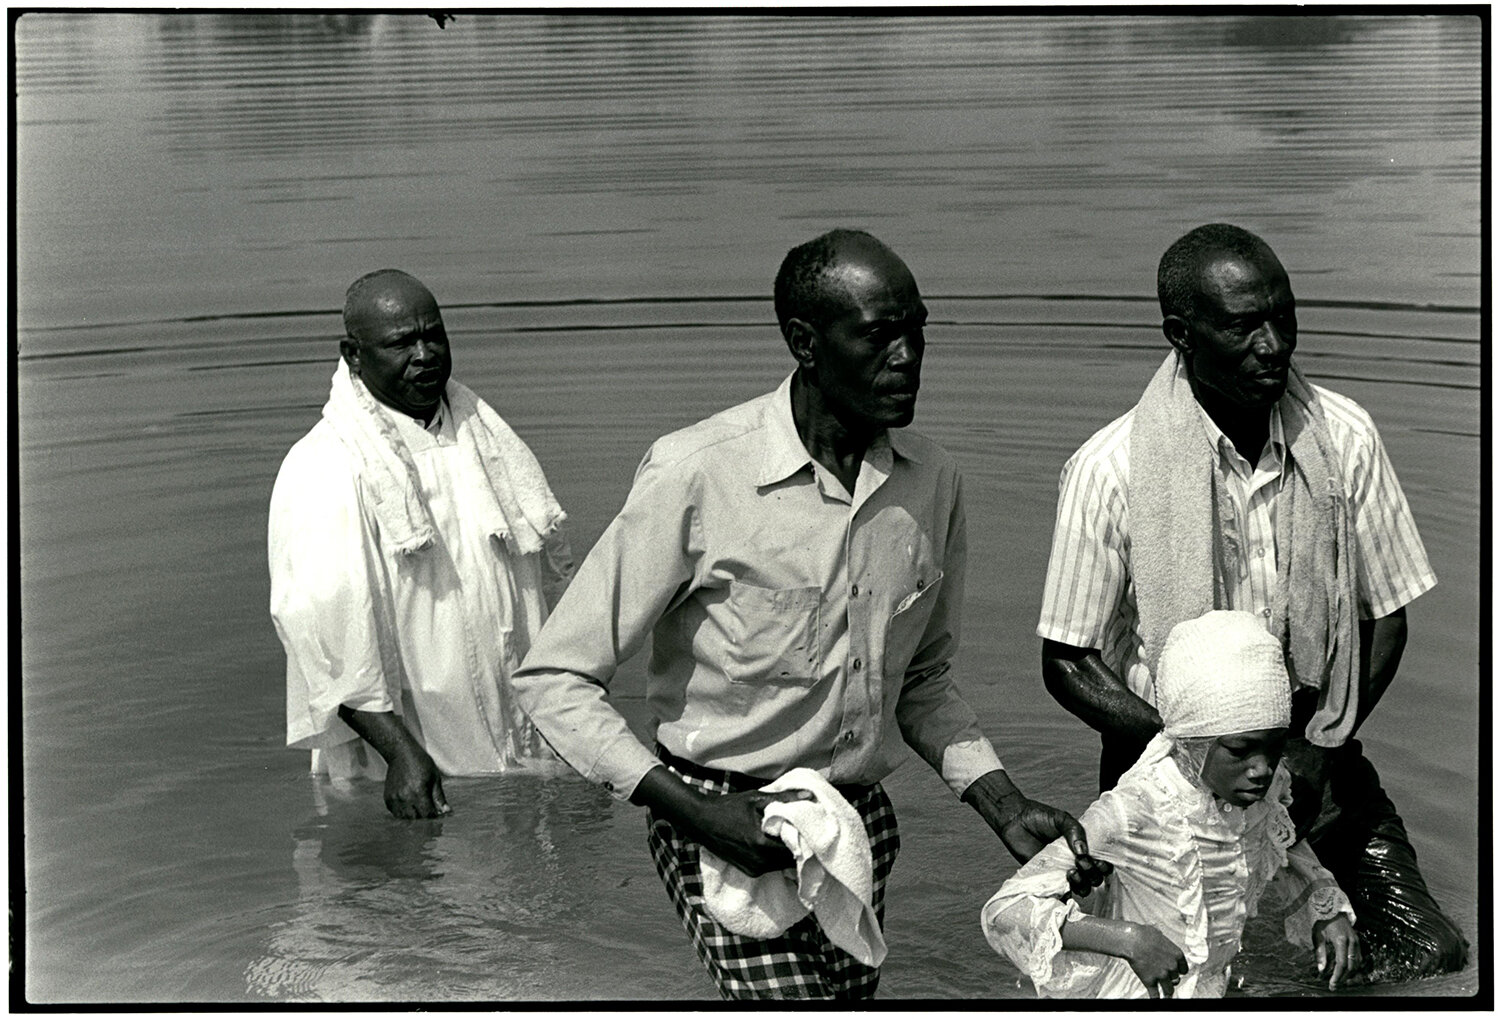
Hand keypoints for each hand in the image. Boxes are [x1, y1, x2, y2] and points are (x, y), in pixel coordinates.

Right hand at [383, 746, 449, 819]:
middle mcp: (405, 796)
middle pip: (415, 818)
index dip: (434, 815)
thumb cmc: (421, 763)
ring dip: (412, 815)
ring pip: (404, 817)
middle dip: (423, 816)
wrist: (401, 753)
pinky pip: (395, 812)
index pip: (427, 814)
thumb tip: (446, 811)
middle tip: (427, 809)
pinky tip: (408, 804)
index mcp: (418, 791)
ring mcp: (395, 798)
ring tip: (417, 806)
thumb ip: (439, 797)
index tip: (437, 812)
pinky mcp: (388, 797)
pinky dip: (402, 812)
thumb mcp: (435, 777)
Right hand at [675, 788, 814, 876]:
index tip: (812, 828)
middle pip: (790, 860)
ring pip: (781, 865)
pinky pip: (771, 866)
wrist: (700, 821)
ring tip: (792, 835)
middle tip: (805, 831)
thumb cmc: (728, 807)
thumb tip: (809, 795)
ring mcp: (753, 869)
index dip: (807, 839)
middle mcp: (759, 862)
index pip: (796, 849)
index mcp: (761, 845)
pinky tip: (776, 842)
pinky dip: (776, 857)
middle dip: (800, 847)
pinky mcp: (749, 871)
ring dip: (788, 852)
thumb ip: (785, 799)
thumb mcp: (756, 799)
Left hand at [963, 771, 1111, 895]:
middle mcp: (1075, 863)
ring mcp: (1062, 873)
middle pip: (1094, 879)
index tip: (1094, 859)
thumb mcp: (1062, 819)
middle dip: (1093, 874)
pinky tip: (1062, 883)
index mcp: (1083, 848)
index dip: (1103, 866)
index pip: (1101, 864)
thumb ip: (1075, 830)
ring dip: (1081, 885)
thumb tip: (1083, 851)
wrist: (1015, 820)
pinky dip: (1065, 894)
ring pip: (1081, 889)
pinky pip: (1060, 894)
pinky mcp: (1047, 880)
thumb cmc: (1039, 817)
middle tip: (1080, 862)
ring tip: (1070, 872)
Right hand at [1122, 923, 1188, 997]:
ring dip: (1167, 991)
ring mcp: (1161, 975)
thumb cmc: (1144, 934)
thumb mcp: (1160, 936)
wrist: (1132, 940)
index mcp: (1177, 955)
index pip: (1184, 969)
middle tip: (1165, 978)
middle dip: (1170, 979)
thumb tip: (1162, 943)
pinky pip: (1156, 995)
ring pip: (1169, 990)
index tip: (1175, 972)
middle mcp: (1172, 967)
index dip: (1178, 971)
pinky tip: (1157, 1000)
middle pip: (1176, 979)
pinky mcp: (1150, 981)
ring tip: (1166, 994)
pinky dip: (1157, 999)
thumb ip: (1165, 945)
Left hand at [1313, 915, 1361, 988]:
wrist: (1332, 908)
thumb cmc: (1323, 921)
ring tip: (1339, 980)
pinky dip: (1353, 967)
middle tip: (1334, 985)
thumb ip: (1320, 953)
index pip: (1342, 964)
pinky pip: (1359, 958)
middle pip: (1351, 966)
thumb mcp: (1318, 935)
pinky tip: (1346, 971)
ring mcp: (1356, 942)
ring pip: (1357, 963)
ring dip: (1349, 974)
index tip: (1332, 984)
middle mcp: (1352, 942)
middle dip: (1343, 978)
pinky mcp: (1358, 942)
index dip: (1337, 976)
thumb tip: (1321, 969)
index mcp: (1341, 940)